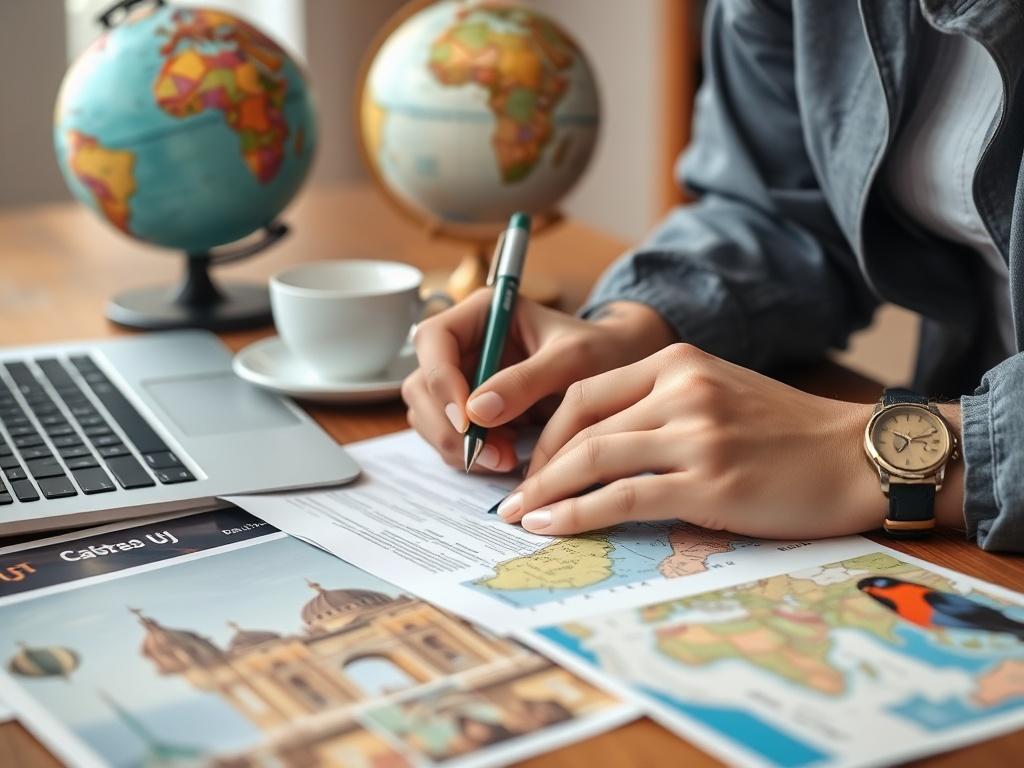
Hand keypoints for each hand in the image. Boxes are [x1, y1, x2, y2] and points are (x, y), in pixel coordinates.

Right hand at [402, 291, 676, 471]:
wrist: (621, 375)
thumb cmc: (602, 352)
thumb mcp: (572, 360)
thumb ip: (526, 380)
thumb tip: (477, 411)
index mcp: (482, 313)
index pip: (433, 339)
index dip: (442, 380)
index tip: (469, 418)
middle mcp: (464, 344)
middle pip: (422, 385)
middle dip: (449, 425)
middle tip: (488, 454)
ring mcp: (464, 380)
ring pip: (430, 417)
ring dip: (459, 445)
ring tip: (506, 458)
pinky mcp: (472, 412)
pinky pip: (452, 437)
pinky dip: (472, 454)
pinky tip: (508, 457)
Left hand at [497, 343, 886, 538]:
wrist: (857, 456)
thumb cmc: (788, 431)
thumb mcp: (718, 393)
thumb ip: (660, 406)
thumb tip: (596, 448)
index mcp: (676, 361)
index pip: (586, 392)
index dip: (548, 432)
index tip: (534, 465)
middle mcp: (681, 389)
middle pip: (581, 425)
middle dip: (538, 466)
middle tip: (515, 499)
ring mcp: (695, 434)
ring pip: (593, 460)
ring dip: (547, 492)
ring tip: (521, 517)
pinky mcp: (709, 482)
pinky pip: (623, 497)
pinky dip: (579, 514)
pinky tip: (553, 526)